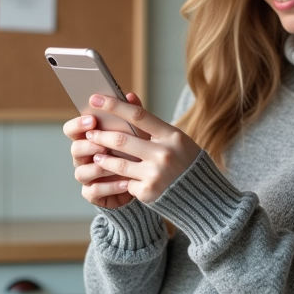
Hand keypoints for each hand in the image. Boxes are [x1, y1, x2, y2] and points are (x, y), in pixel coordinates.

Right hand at [64, 92, 149, 208]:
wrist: (142, 182)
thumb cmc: (134, 153)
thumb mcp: (136, 134)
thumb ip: (132, 115)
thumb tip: (130, 95)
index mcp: (89, 139)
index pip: (72, 129)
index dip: (78, 124)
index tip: (92, 120)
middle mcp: (84, 157)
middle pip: (75, 149)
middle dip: (87, 146)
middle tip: (101, 143)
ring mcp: (87, 176)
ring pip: (81, 172)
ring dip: (97, 167)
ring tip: (113, 163)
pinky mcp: (94, 194)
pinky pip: (94, 191)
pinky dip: (109, 186)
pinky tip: (125, 182)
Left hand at [81, 93, 200, 204]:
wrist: (204, 197)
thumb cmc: (186, 162)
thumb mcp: (175, 139)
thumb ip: (150, 122)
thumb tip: (128, 95)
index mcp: (173, 136)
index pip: (139, 115)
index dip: (114, 106)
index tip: (95, 99)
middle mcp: (165, 154)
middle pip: (122, 140)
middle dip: (101, 136)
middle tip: (90, 133)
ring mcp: (156, 174)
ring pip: (118, 163)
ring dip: (103, 159)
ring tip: (96, 156)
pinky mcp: (149, 192)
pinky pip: (126, 183)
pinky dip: (121, 180)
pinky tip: (116, 179)